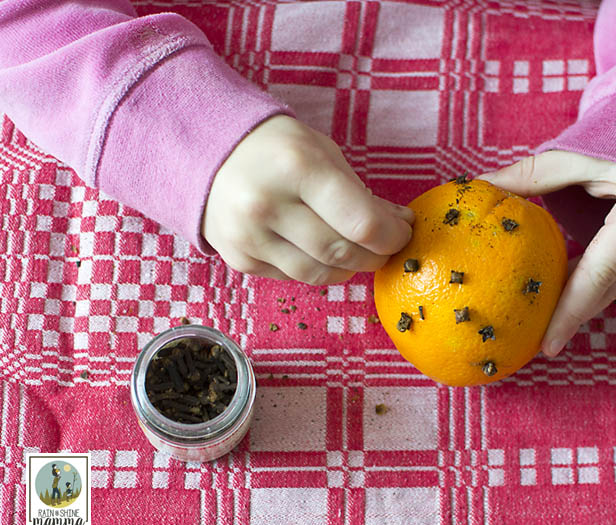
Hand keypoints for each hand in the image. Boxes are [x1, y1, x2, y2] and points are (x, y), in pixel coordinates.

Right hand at [202, 115, 413, 283]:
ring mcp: (249, 236)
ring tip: (356, 251)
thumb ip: (361, 193)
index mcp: (297, 167)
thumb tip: (400, 226)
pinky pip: (293, 278)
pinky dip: (316, 269)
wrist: (208, 153)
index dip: (392, 237)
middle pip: (342, 253)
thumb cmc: (277, 150)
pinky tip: (319, 250)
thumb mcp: (323, 154)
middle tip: (385, 247)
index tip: (402, 234)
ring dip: (348, 269)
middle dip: (374, 255)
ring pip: (319, 275)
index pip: (362, 223)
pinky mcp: (239, 259)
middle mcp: (267, 203)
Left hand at [478, 150, 615, 356]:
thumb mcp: (579, 152)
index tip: (546, 346)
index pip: (599, 275)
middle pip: (609, 289)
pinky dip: (599, 281)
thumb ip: (531, 175)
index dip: (569, 314)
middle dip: (571, 313)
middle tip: (535, 338)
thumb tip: (482, 188)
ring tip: (546, 315)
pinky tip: (570, 288)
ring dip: (584, 297)